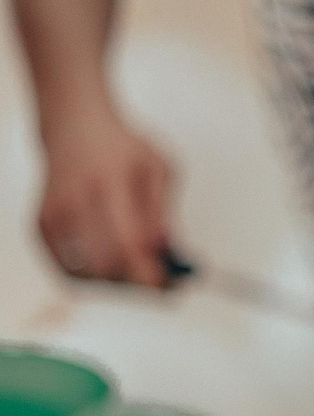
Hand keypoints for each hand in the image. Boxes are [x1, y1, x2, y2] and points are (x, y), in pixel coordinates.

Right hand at [37, 111, 174, 285]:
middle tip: (159, 284)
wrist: (74, 126)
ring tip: (136, 271)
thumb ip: (163, 212)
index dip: (151, 272)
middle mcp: (76, 200)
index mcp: (110, 182)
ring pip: (84, 274)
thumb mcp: (159, 167)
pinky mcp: (40, 226)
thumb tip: (165, 253)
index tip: (171, 288)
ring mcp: (54, 214)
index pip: (129, 241)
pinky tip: (111, 267)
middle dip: (137, 283)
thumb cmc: (124, 148)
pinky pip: (66, 269)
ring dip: (116, 284)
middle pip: (106, 264)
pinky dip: (92, 277)